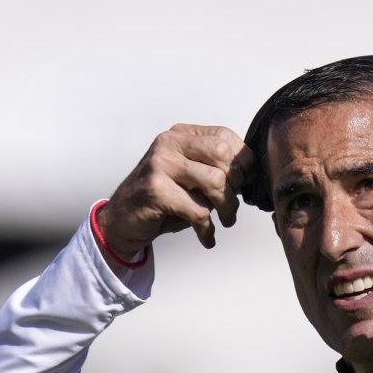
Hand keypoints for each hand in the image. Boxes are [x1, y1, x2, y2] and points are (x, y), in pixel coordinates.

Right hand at [98, 125, 255, 258]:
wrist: (122, 220)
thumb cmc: (163, 200)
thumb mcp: (190, 177)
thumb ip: (214, 169)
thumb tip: (251, 176)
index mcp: (180, 135)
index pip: (225, 137)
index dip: (244, 161)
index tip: (245, 183)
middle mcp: (169, 144)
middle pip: (223, 156)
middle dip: (236, 185)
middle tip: (232, 205)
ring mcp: (160, 164)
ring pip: (216, 182)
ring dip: (227, 209)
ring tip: (225, 221)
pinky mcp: (156, 190)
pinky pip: (198, 210)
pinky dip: (207, 229)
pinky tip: (207, 237)